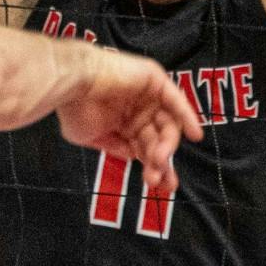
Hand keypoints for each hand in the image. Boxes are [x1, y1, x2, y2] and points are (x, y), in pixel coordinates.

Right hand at [54, 48, 204, 194]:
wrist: (70, 84)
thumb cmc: (73, 107)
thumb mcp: (91, 137)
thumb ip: (115, 147)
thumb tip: (133, 156)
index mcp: (123, 122)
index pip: (146, 147)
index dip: (154, 167)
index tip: (159, 185)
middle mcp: (137, 109)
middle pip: (159, 139)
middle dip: (161, 161)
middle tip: (157, 178)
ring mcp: (146, 95)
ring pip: (167, 123)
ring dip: (167, 145)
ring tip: (161, 160)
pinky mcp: (153, 80)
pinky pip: (175, 100)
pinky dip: (187, 116)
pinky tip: (195, 135)